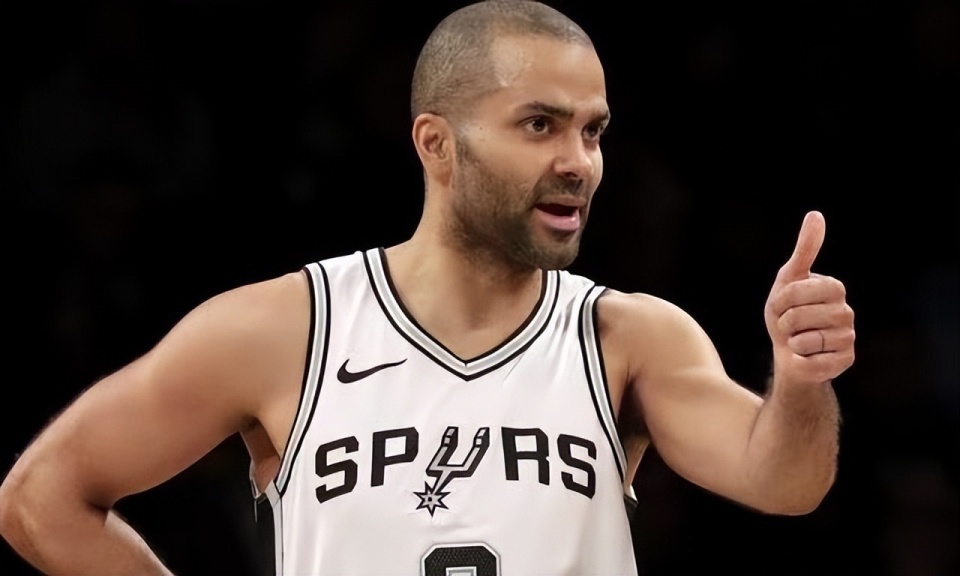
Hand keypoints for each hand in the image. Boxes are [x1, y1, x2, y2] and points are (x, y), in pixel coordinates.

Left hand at [764, 211, 854, 386]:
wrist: (788, 354)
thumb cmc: (787, 314)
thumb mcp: (789, 279)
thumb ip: (805, 249)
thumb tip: (816, 214)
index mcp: (834, 288)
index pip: (796, 291)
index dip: (780, 300)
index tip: (782, 305)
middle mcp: (847, 312)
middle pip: (798, 315)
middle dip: (783, 323)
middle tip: (789, 326)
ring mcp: (848, 337)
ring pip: (806, 340)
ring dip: (792, 342)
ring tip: (798, 341)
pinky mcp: (845, 361)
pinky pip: (812, 362)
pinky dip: (800, 360)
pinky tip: (807, 357)